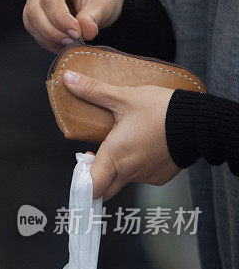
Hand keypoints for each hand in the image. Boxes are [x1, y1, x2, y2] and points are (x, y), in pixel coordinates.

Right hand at [23, 0, 124, 52]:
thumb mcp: (103, 4)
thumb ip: (93, 18)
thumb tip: (86, 32)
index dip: (61, 19)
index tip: (76, 34)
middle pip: (35, 10)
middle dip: (52, 31)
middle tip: (72, 41)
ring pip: (31, 21)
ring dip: (48, 38)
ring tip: (69, 44)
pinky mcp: (33, 11)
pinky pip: (33, 29)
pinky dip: (46, 40)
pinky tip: (62, 44)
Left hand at [63, 70, 179, 199]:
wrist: (200, 121)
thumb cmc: (163, 110)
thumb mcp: (124, 97)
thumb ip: (93, 91)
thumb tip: (68, 78)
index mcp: (115, 157)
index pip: (91, 188)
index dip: (82, 182)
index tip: (83, 165)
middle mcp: (129, 172)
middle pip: (104, 189)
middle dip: (97, 178)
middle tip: (99, 156)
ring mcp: (146, 177)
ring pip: (124, 181)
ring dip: (120, 169)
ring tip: (127, 143)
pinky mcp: (162, 176)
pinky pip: (144, 176)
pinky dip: (140, 166)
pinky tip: (145, 146)